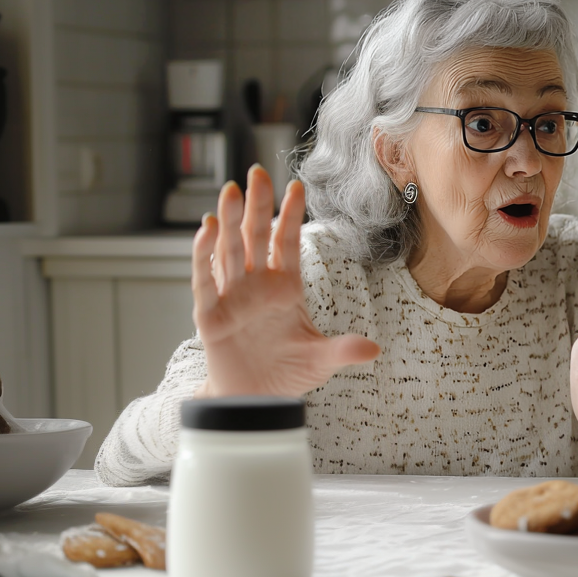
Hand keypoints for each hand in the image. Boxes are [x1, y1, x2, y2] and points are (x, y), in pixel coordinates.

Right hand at [192, 166, 380, 399]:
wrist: (255, 403)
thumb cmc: (286, 374)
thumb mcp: (320, 361)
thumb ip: (343, 350)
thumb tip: (374, 350)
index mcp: (285, 288)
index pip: (286, 243)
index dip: (290, 215)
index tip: (295, 185)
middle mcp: (256, 286)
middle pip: (255, 237)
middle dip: (257, 206)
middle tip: (257, 173)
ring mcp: (231, 297)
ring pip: (229, 251)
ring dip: (229, 221)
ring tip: (231, 191)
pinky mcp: (209, 315)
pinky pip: (204, 279)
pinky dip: (203, 255)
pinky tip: (207, 229)